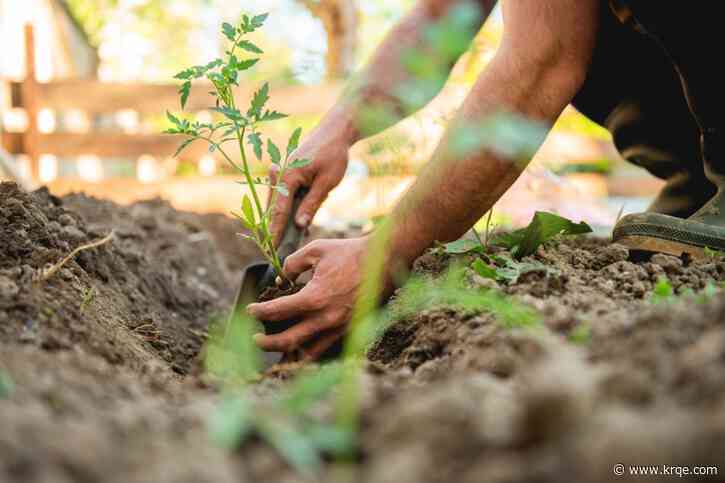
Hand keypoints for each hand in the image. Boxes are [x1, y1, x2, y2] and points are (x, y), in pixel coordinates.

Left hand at [247, 237, 367, 360]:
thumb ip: (292, 264)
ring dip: (288, 353)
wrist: (385, 260)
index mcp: (314, 298)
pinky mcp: (350, 331)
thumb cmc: (350, 252)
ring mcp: (339, 328)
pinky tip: (301, 347)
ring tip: (277, 348)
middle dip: (267, 343)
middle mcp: (326, 319)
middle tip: (256, 338)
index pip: (277, 311)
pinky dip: (310, 351)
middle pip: (287, 341)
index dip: (258, 311)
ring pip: (307, 353)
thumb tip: (280, 280)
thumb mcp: (316, 250)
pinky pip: (326, 349)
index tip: (250, 309)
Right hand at [269, 125, 350, 244]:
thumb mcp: (327, 182)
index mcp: (286, 176)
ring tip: (289, 241)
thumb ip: (312, 204)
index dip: (276, 232)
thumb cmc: (333, 155)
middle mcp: (277, 173)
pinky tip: (298, 224)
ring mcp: (278, 172)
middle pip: (274, 208)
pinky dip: (288, 209)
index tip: (273, 249)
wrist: (334, 132)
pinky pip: (282, 196)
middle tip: (280, 250)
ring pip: (277, 203)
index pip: (279, 210)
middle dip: (278, 229)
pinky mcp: (283, 173)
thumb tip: (299, 226)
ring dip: (283, 220)